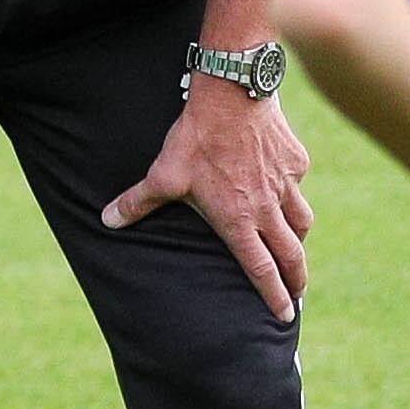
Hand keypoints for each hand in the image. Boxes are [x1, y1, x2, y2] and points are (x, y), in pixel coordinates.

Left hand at [105, 84, 314, 321]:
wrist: (233, 93)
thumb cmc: (197, 137)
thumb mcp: (164, 173)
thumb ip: (138, 201)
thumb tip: (107, 220)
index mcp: (238, 220)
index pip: (261, 269)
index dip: (274, 296)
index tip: (284, 315)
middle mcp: (267, 208)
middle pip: (291, 254)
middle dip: (297, 280)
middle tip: (298, 295)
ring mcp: (286, 184)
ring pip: (302, 221)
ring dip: (298, 240)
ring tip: (294, 247)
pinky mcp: (296, 160)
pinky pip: (298, 185)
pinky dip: (293, 193)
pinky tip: (283, 189)